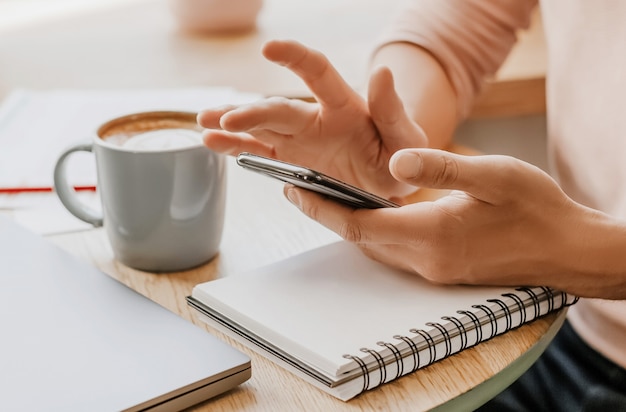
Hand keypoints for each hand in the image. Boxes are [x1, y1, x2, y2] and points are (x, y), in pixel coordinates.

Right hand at [197, 40, 426, 197]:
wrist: (388, 181)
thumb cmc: (399, 155)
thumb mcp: (405, 138)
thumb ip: (392, 110)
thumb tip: (382, 71)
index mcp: (344, 106)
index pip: (317, 73)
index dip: (294, 58)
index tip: (270, 49)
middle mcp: (315, 118)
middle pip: (278, 109)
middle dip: (252, 112)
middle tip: (226, 117)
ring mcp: (299, 139)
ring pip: (259, 127)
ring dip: (232, 123)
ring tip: (204, 122)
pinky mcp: (290, 160)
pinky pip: (258, 152)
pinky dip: (235, 147)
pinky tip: (212, 141)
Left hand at [284, 148, 617, 297]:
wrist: (568, 249)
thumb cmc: (536, 209)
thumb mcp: (493, 175)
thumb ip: (441, 167)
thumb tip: (395, 163)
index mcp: (432, 233)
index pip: (359, 223)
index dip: (322, 208)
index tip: (294, 190)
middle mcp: (427, 259)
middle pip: (361, 239)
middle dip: (327, 216)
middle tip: (300, 191)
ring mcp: (435, 270)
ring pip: (376, 249)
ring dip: (349, 226)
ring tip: (325, 200)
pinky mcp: (445, 271)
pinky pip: (395, 255)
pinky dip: (374, 234)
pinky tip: (371, 216)